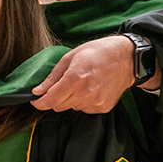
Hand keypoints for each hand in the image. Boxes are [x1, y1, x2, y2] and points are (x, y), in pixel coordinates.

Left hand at [31, 36, 157, 112]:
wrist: (126, 58)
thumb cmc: (98, 52)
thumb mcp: (70, 57)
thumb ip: (52, 77)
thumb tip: (38, 91)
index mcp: (75, 78)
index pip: (50, 100)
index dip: (40, 103)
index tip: (36, 101)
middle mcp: (85, 93)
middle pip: (59, 106)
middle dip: (55, 98)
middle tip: (62, 85)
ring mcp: (95, 102)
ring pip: (72, 108)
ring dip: (71, 99)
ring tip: (81, 83)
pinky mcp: (103, 107)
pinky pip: (85, 109)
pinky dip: (83, 101)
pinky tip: (91, 88)